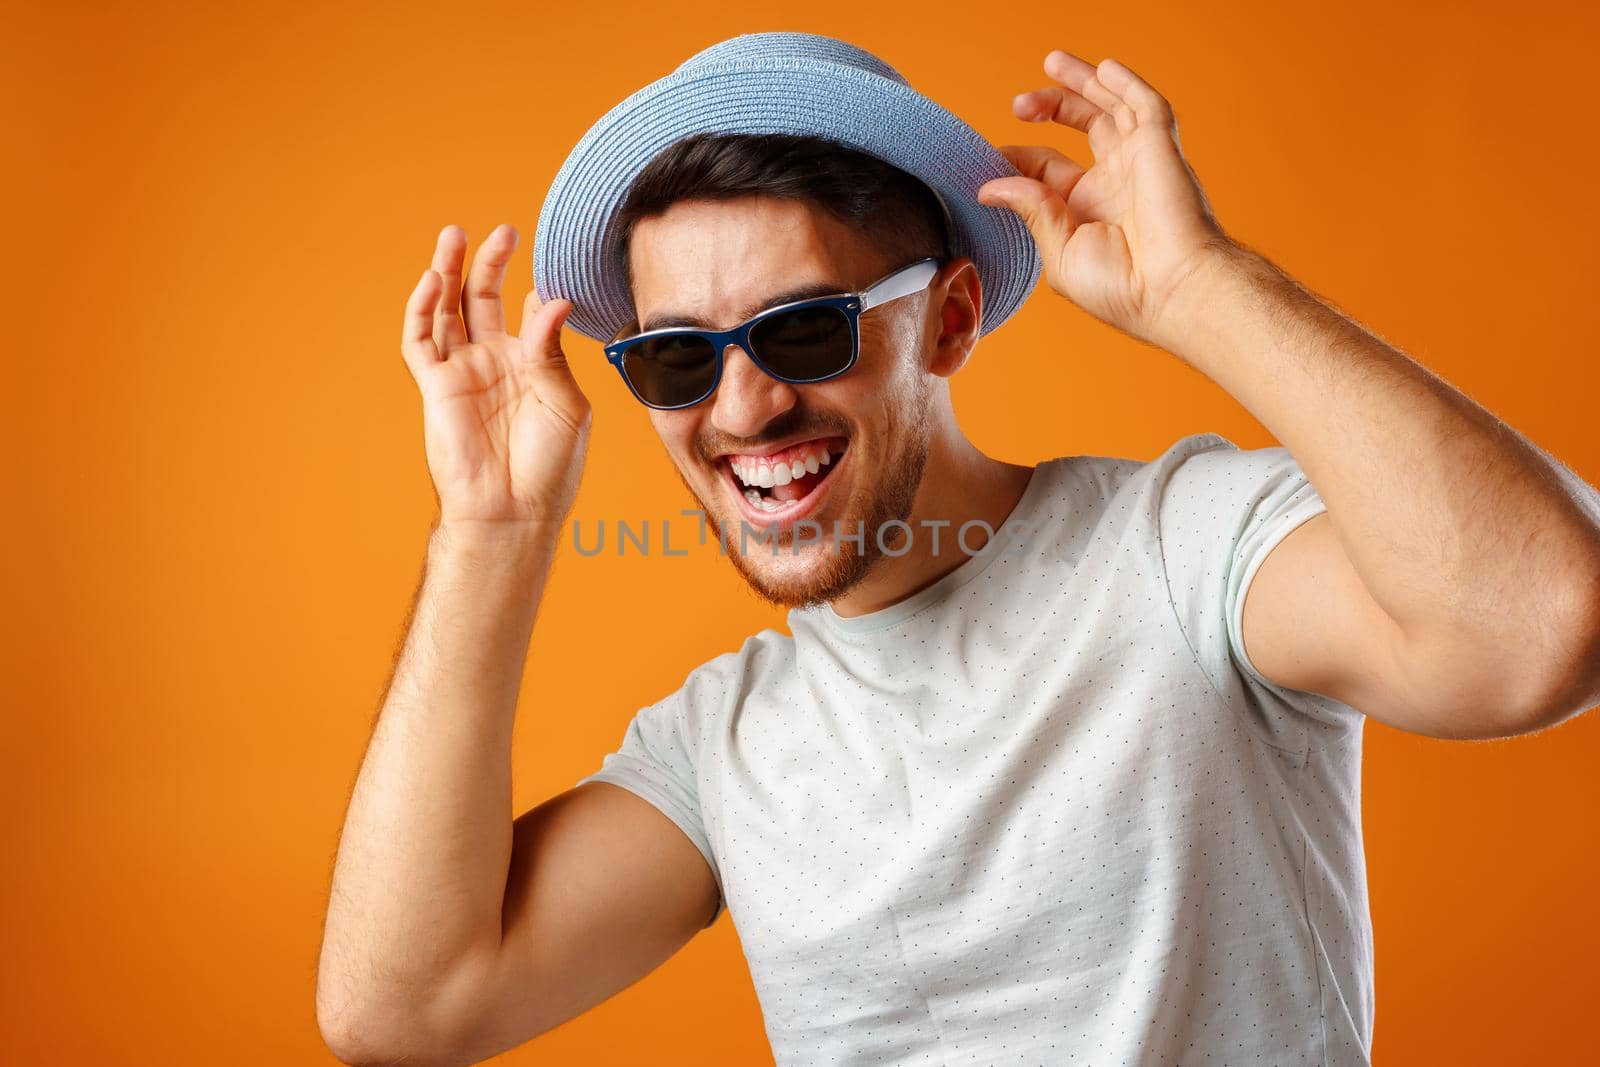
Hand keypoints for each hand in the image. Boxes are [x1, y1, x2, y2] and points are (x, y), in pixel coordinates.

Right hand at [401, 224, 591, 530]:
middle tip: (502, 231)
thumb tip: (554, 299)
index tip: (549, 278)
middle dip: (489, 264)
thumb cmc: (548, 467)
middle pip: (483, 300)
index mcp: (533, 367)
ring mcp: (463, 373)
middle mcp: (495, 364)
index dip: (537, 294)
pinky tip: (432, 280)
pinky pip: (420, 341)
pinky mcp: (436, 387)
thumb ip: (553, 351)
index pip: (530, 315)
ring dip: (449, 272)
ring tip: (455, 235)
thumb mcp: (566, 404)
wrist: (512, 510)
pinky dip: (422, 309)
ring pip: (448, 310)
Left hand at [978, 50, 1234, 346]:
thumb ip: (1029, 211)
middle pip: (1083, 126)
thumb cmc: (1122, 289)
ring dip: (1084, 82)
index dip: (1019, 158)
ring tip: (1052, 62)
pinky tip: (1102, 69)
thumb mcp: (1059, 251)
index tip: (992, 158)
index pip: (1048, 168)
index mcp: (1088, 210)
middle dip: (1053, 106)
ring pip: (1113, 106)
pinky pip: (1145, 104)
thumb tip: (990, 187)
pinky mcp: (1159, 146)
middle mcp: (1115, 181)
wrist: (1172, 289)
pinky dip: (1125, 83)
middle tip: (1019, 103)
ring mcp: (1139, 160)